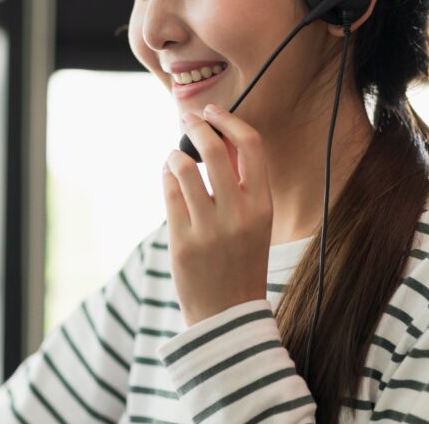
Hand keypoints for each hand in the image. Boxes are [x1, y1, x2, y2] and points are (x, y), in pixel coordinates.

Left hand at [163, 103, 273, 325]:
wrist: (227, 316)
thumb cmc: (240, 260)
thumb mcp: (255, 221)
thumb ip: (242, 183)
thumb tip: (220, 137)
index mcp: (262, 206)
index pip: (251, 145)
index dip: (229, 120)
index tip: (212, 111)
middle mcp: (238, 214)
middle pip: (214, 149)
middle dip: (196, 126)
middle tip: (186, 119)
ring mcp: (209, 228)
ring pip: (183, 167)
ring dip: (175, 155)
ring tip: (175, 158)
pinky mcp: (182, 241)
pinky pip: (168, 192)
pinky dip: (166, 177)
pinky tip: (168, 177)